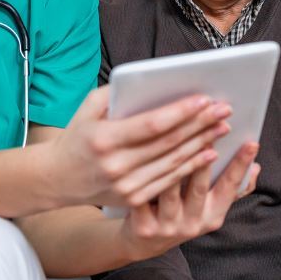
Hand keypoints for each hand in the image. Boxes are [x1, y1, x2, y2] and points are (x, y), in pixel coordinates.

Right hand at [46, 86, 233, 207]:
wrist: (56, 179)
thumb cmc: (77, 135)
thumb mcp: (88, 107)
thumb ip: (118, 92)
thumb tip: (153, 80)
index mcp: (104, 139)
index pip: (152, 124)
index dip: (181, 112)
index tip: (204, 99)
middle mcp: (116, 165)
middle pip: (169, 143)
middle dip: (201, 124)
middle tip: (224, 109)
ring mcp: (126, 186)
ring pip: (174, 163)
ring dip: (203, 144)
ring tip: (223, 126)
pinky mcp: (134, 199)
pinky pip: (169, 181)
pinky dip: (192, 167)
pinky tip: (210, 152)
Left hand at [118, 141, 260, 262]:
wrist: (143, 243)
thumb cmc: (181, 213)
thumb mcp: (209, 206)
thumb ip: (231, 187)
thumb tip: (256, 167)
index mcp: (213, 216)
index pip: (231, 187)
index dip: (241, 165)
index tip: (252, 142)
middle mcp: (193, 224)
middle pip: (199, 187)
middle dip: (205, 159)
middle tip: (210, 134)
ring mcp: (168, 227)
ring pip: (171, 191)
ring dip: (173, 165)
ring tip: (177, 139)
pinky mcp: (144, 227)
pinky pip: (144, 197)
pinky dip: (144, 178)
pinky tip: (145, 155)